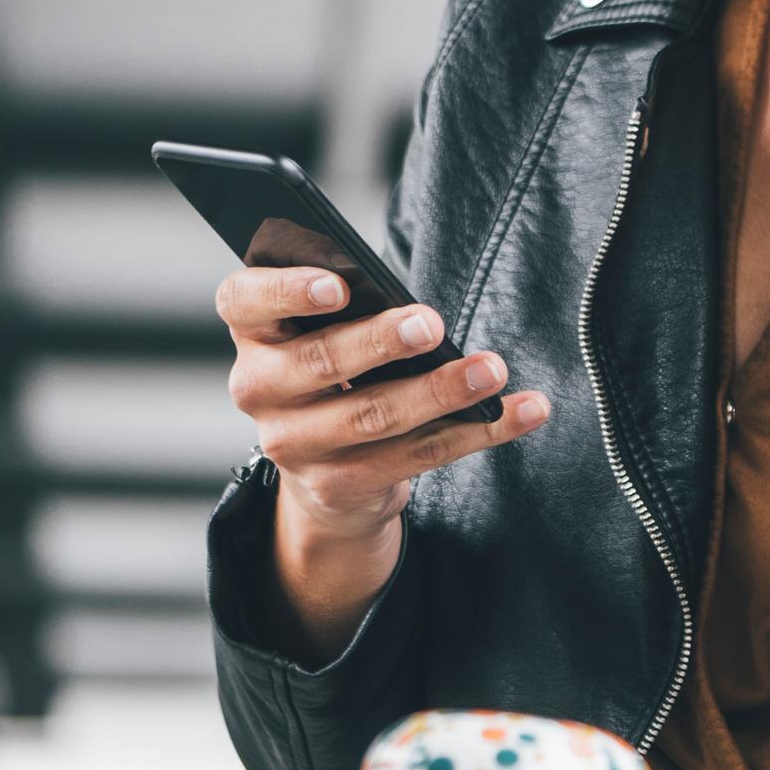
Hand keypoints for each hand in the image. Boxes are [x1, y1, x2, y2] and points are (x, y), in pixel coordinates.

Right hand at [215, 265, 549, 656]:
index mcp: (255, 334)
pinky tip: (526, 410)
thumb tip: (414, 305)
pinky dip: (481, 430)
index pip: (243, 301)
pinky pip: (419, 455)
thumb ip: (352, 310)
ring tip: (492, 369)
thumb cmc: (339, 372)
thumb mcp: (327, 333)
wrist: (327, 475)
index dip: (287, 291)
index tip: (340, 284)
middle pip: (318, 362)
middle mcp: (260, 389)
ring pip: (373, 415)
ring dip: (440, 390)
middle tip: (432, 324)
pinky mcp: (340, 485)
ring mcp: (295, 444)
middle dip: (380, 342)